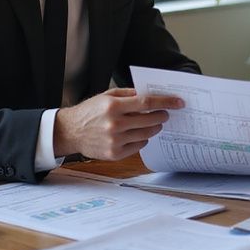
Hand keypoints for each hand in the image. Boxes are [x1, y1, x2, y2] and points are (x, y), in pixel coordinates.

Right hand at [53, 87, 182, 160]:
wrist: (71, 131)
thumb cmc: (90, 111)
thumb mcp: (108, 96)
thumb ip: (129, 95)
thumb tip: (151, 94)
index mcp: (114, 106)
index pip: (147, 103)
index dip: (165, 102)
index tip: (178, 102)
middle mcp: (115, 124)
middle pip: (150, 120)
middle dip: (162, 116)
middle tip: (166, 113)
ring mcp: (115, 141)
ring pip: (146, 135)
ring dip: (155, 127)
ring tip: (155, 122)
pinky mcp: (114, 154)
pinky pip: (138, 147)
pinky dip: (143, 140)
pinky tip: (140, 134)